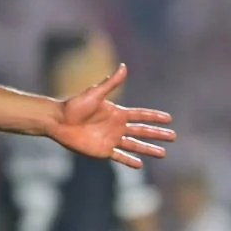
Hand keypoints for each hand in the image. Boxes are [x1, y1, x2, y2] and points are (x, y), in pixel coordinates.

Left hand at [47, 64, 175, 168]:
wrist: (58, 121)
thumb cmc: (74, 106)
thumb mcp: (95, 94)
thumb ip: (111, 83)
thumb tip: (124, 66)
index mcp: (117, 113)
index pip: (140, 115)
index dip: (154, 116)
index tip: (169, 118)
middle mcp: (116, 127)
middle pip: (141, 131)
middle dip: (157, 134)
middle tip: (173, 136)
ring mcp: (110, 139)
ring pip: (134, 146)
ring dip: (148, 149)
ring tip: (162, 154)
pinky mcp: (102, 150)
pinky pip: (119, 157)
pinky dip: (129, 161)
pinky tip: (140, 165)